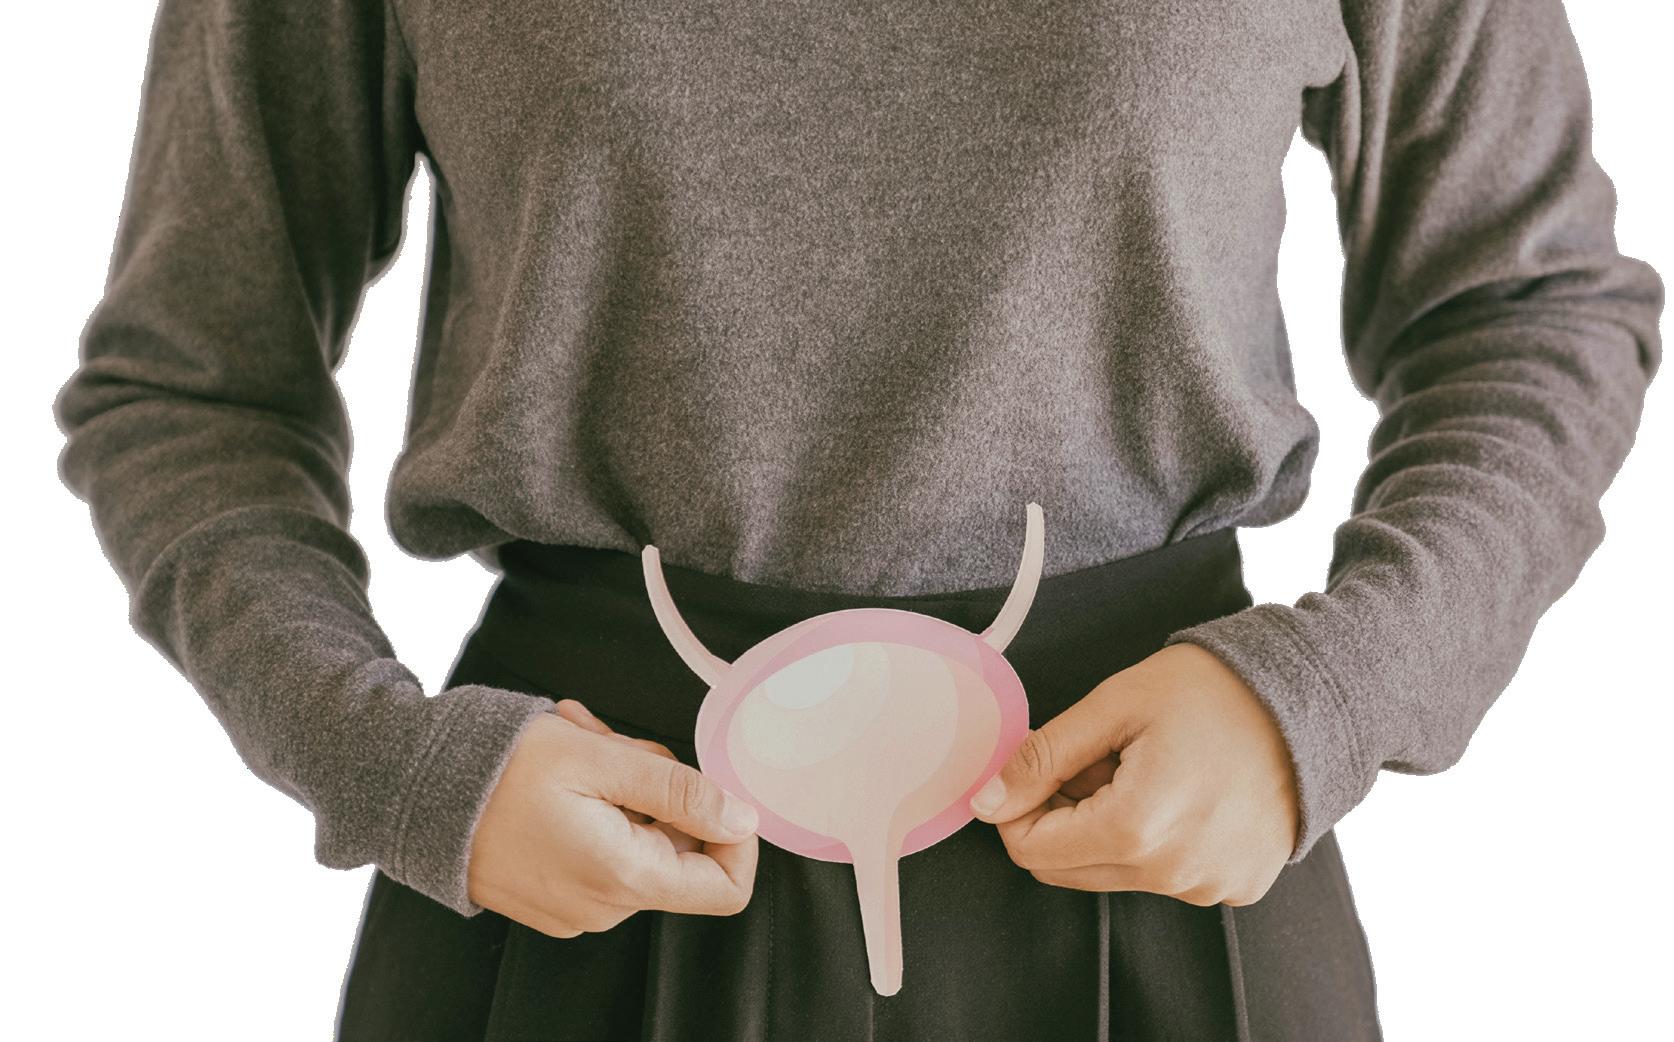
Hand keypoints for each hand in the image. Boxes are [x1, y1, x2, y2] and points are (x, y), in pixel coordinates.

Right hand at [467, 698, 759, 936]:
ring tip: (575, 740)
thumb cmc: (497, 768)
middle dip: (656, 786)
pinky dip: (594, 806)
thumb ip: (680, 791)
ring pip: (639, 840)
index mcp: (623, 878)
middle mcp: (603, 908)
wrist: (408, 789)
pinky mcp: (551, 898)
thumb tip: (743, 818)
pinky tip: (560, 769)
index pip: (726, 888)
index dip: (735, 835)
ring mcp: (574, 908)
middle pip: (678, 849)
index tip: (709, 785)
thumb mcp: (601, 760)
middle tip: (609, 737)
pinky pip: (602, 851)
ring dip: (621, 785)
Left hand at [970, 642, 1299, 906]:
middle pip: (1067, 869)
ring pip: (1114, 873)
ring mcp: (1210, 887)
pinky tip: (1182, 790)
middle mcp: (1174, 874)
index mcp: (1137, 829)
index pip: (1030, 851)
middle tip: (1099, 759)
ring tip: (1147, 769)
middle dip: (1065, 816)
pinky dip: (1156, 840)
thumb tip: (986, 801)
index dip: (1018, 807)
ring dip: (1110, 827)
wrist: (1314, 699)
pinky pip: (1166, 876)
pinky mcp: (1237, 887)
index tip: (1039, 767)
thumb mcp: (1114, 706)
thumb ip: (1043, 757)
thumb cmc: (1215, 691)